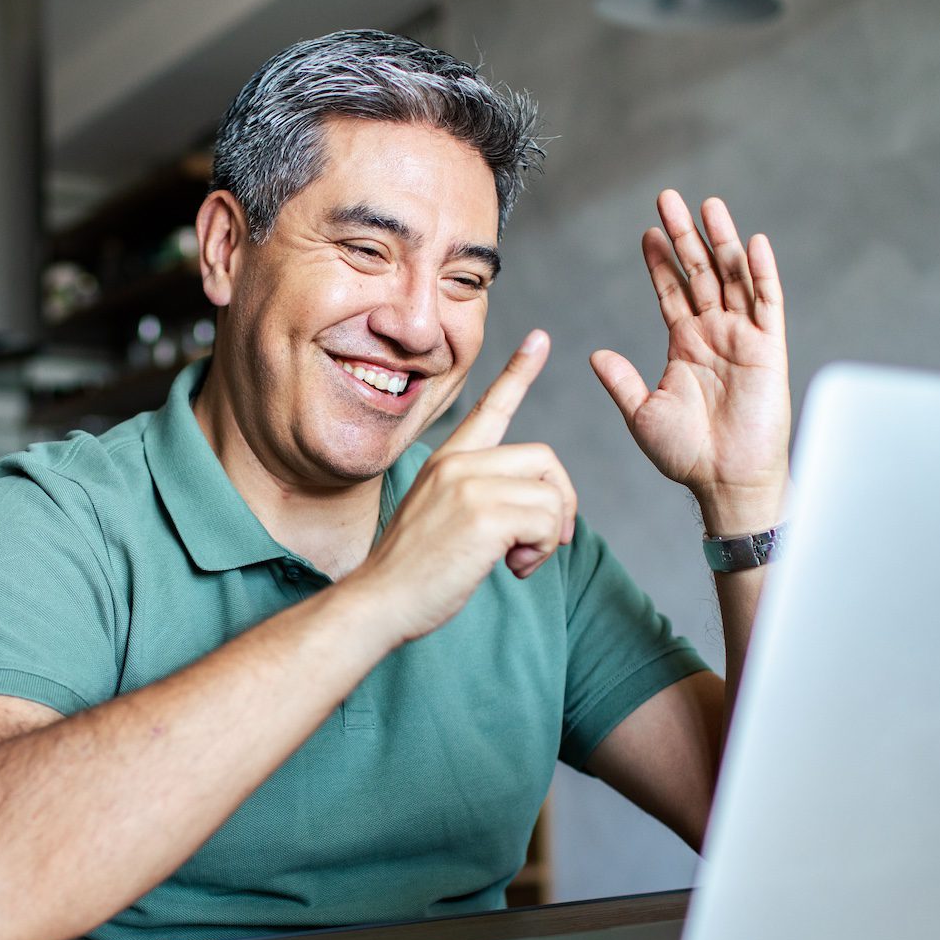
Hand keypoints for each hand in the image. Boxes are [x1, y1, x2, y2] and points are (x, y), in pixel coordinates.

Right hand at [343, 330, 576, 644]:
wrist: (379, 601)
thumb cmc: (412, 572)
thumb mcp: (440, 518)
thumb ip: (480, 498)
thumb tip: (537, 509)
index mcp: (447, 460)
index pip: (488, 407)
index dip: (519, 372)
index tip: (541, 338)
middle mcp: (458, 463)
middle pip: (546, 459)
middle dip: (560, 503)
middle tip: (543, 541)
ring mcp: (469, 486)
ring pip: (552, 495)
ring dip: (549, 536)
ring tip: (516, 561)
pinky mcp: (484, 515)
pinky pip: (549, 521)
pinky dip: (543, 551)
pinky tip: (512, 567)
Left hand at [589, 191, 790, 532]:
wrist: (725, 480)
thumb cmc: (686, 454)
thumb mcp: (642, 413)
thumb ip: (621, 380)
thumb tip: (594, 354)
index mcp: (684, 344)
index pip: (670, 291)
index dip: (660, 261)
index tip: (647, 231)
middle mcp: (713, 333)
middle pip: (699, 272)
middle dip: (685, 236)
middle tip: (670, 199)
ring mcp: (743, 337)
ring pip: (732, 278)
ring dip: (722, 242)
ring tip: (709, 206)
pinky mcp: (769, 348)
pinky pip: (768, 303)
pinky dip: (762, 273)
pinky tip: (754, 243)